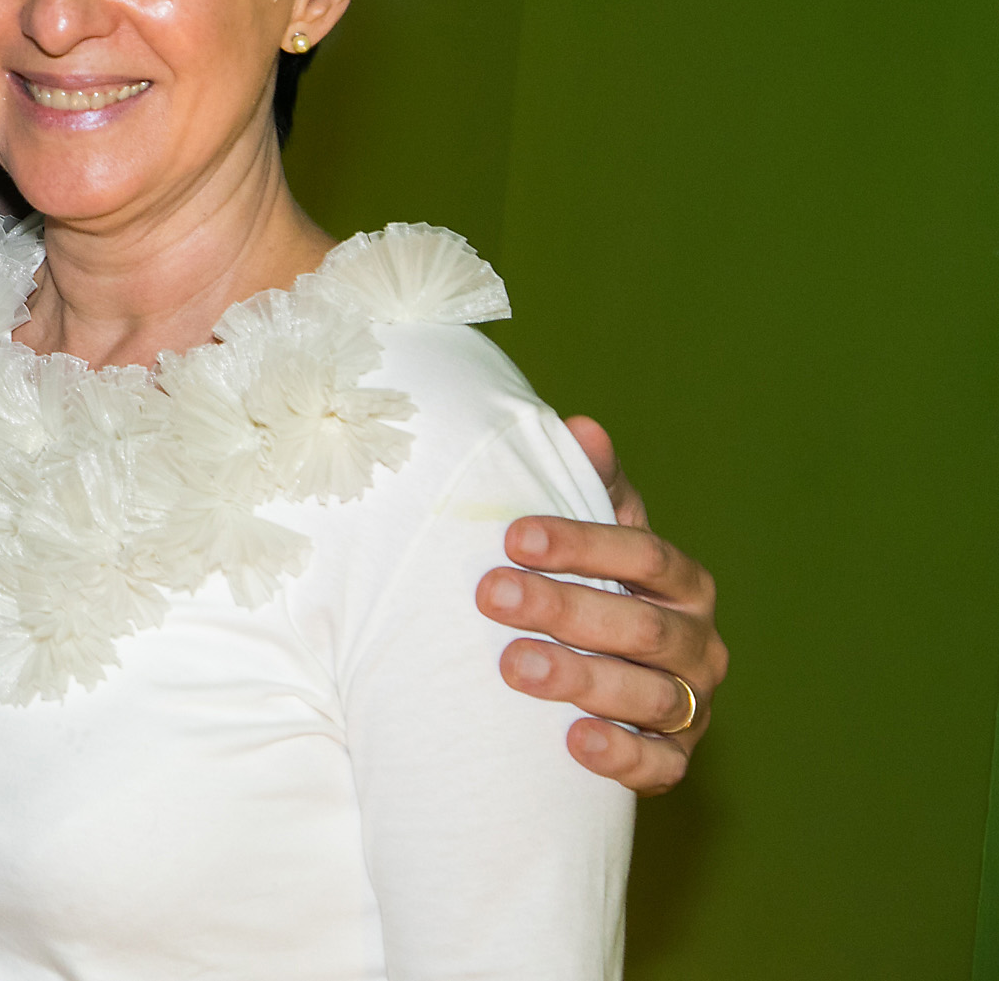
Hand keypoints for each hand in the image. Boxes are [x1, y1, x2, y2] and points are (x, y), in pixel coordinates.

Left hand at [478, 416, 726, 794]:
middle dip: (564, 609)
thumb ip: (589, 485)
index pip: (643, 554)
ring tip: (514, 665)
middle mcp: (697, 642)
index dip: (582, 545)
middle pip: (639, 625)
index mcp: (681, 581)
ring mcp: (692, 703)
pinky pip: (660, 764)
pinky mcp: (676, 758)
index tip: (514, 538)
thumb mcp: (594, 538)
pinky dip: (621, 755)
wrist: (605, 681)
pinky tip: (573, 740)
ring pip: (648, 694)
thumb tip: (581, 426)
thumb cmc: (595, 591)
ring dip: (580, 678)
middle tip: (493, 596)